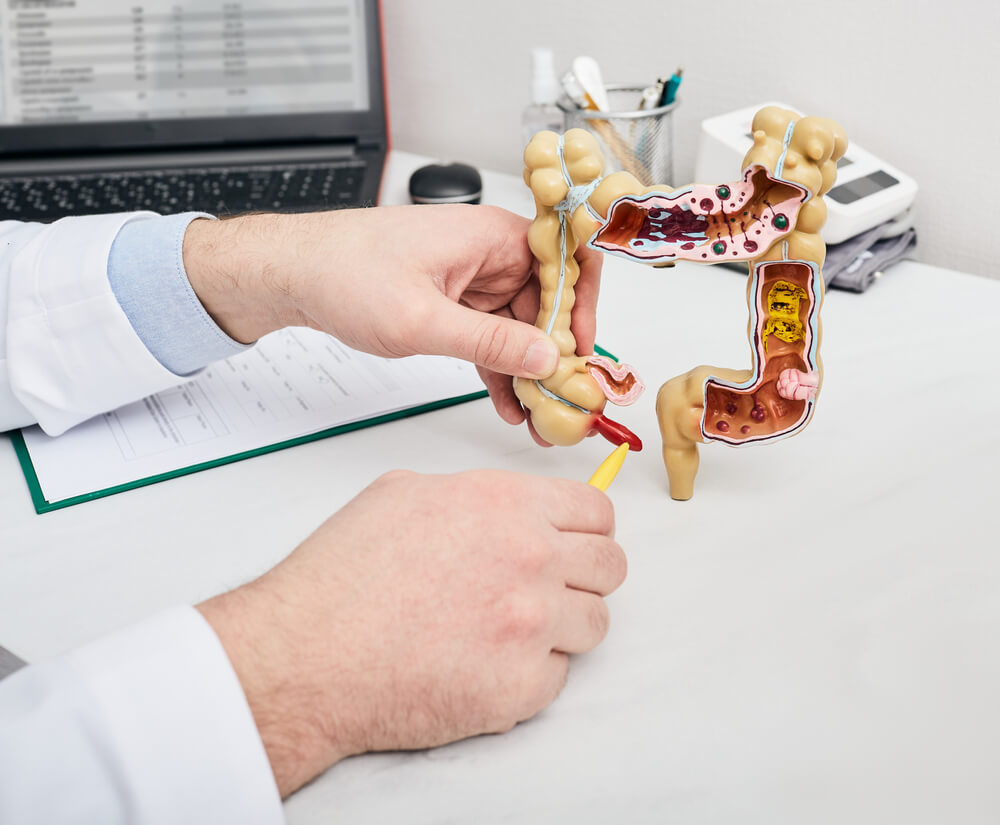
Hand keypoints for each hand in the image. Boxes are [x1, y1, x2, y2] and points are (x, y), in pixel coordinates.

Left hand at [182, 205, 601, 435]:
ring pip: (520, 329)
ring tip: (539, 417)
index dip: (583, 306)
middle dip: (556, 356)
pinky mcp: (454, 304)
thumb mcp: (422, 319)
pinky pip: (491, 339)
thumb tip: (546, 358)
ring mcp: (472, 281)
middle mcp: (489, 255)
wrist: (294, 274)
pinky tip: (508, 404)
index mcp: (491, 236)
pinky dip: (499, 369)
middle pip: (547, 304)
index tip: (582, 351)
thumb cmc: (345, 273)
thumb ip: (490, 342)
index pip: (567, 261)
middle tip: (563, 402)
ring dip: (528, 372)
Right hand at [197, 469, 624, 796]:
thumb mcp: (403, 493)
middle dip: (585, 576)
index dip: (586, 529)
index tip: (573, 543)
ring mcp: (531, 625)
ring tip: (505, 631)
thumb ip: (472, 496)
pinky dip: (527, 675)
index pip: (597, 512)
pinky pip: (556, 678)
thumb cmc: (341, 577)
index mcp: (506, 504)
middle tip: (547, 588)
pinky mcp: (519, 688)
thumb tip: (503, 510)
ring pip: (593, 625)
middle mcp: (531, 559)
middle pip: (611, 566)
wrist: (306, 654)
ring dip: (560, 627)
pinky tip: (480, 665)